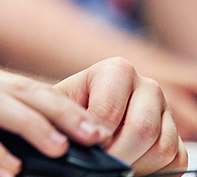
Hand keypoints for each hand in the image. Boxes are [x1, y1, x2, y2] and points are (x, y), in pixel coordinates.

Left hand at [56, 58, 185, 174]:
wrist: (82, 112)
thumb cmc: (68, 107)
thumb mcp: (59, 102)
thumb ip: (67, 113)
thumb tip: (84, 137)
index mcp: (118, 70)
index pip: (110, 109)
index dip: (97, 135)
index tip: (87, 146)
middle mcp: (147, 87)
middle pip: (142, 129)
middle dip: (119, 154)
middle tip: (103, 163)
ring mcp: (165, 112)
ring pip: (162, 148)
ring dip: (138, 164)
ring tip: (115, 164)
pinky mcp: (177, 136)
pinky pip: (176, 161)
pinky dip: (156, 171)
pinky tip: (133, 165)